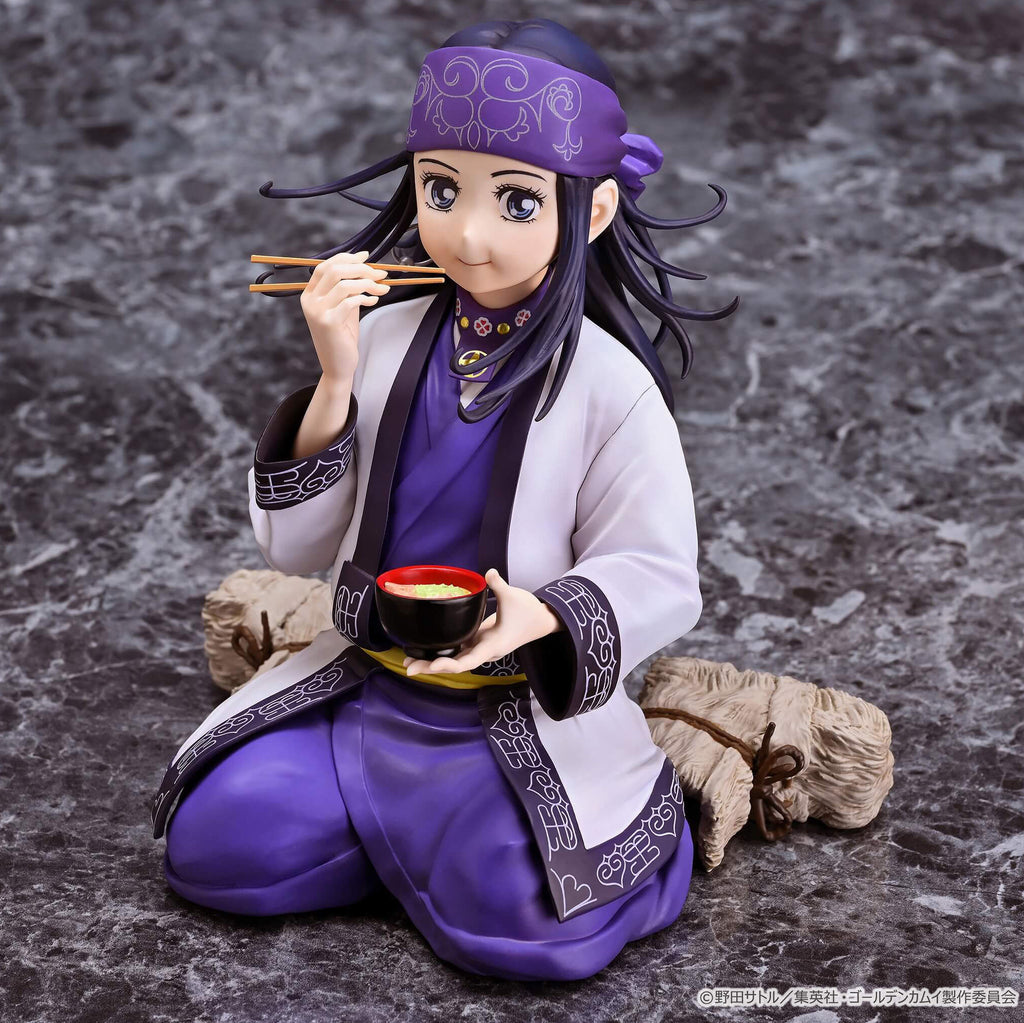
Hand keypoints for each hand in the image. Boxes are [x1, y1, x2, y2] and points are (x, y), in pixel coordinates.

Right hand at [300, 250, 389, 383]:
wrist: (338, 366)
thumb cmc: (343, 336)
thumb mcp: (343, 307)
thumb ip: (348, 288)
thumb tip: (364, 265)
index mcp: (309, 294)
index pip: (325, 266)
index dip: (347, 258)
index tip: (367, 256)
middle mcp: (309, 301)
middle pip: (335, 270)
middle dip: (361, 268)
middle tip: (381, 274)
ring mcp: (317, 312)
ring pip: (344, 284)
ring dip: (368, 283)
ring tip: (382, 290)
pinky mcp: (328, 323)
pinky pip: (350, 301)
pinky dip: (366, 298)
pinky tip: (374, 301)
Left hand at [403, 569, 564, 675]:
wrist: (541, 621)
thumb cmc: (529, 612)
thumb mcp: (514, 597)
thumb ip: (499, 585)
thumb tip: (488, 572)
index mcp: (493, 645)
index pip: (469, 660)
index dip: (450, 664)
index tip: (433, 664)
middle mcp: (485, 651)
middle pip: (455, 665)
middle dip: (432, 668)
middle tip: (409, 668)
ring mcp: (481, 647)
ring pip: (455, 660)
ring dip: (433, 663)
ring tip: (410, 663)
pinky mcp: (479, 641)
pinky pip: (458, 650)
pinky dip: (442, 652)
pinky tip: (426, 650)